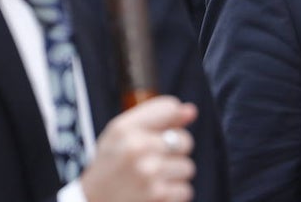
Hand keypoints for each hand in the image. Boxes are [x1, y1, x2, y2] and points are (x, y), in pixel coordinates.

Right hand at [80, 95, 196, 201]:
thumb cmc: (109, 168)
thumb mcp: (120, 136)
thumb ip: (156, 119)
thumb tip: (191, 110)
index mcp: (125, 128)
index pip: (170, 107)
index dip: (173, 119)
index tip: (163, 131)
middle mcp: (137, 146)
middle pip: (185, 140)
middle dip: (174, 152)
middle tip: (153, 161)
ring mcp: (149, 172)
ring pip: (187, 167)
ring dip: (173, 176)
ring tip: (151, 180)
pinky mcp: (159, 195)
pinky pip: (185, 189)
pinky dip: (173, 194)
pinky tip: (154, 194)